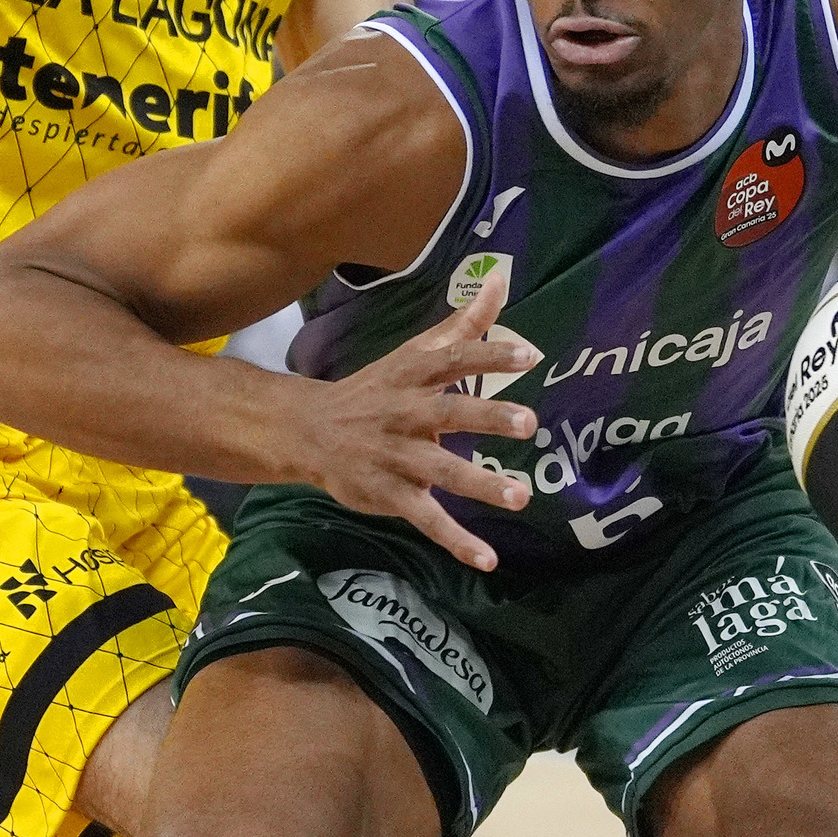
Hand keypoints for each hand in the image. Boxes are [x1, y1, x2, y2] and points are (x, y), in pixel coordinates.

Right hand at [289, 279, 542, 570]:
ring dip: (481, 484)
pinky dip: (456, 540)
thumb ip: (464, 323)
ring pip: (442, 471)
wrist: (308, 430)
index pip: (454, 360)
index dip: (489, 356)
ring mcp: (397, 456)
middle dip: (488, 416)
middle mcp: (407, 413)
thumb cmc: (377, 388)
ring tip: (521, 497)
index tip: (528, 356)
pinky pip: (427, 519)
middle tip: (529, 423)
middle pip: (450, 413)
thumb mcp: (415, 353)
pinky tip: (487, 558)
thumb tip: (502, 278)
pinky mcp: (390, 494)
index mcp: (415, 376)